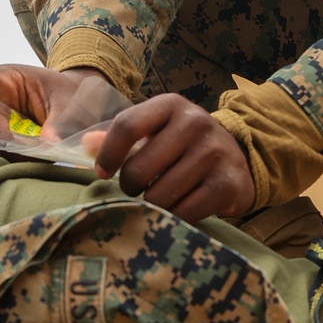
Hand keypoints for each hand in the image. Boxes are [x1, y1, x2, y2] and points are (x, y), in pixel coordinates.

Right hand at [0, 64, 109, 146]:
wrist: (84, 101)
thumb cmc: (72, 92)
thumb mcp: (69, 101)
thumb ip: (58, 121)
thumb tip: (47, 143)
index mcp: (4, 78)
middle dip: (7, 142)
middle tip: (38, 149)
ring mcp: (1, 122)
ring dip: (18, 154)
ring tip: (48, 152)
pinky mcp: (10, 141)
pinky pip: (8, 155)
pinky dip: (24, 160)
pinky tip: (44, 157)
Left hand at [87, 95, 255, 222]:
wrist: (236, 159)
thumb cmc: (182, 145)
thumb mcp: (154, 131)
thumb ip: (120, 137)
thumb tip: (85, 145)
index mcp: (171, 105)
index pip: (127, 126)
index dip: (108, 155)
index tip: (101, 173)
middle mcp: (196, 122)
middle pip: (139, 167)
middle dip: (130, 186)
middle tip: (137, 188)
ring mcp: (215, 153)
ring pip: (159, 194)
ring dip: (152, 204)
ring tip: (158, 197)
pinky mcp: (227, 184)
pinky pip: (183, 212)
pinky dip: (174, 217)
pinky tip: (177, 208)